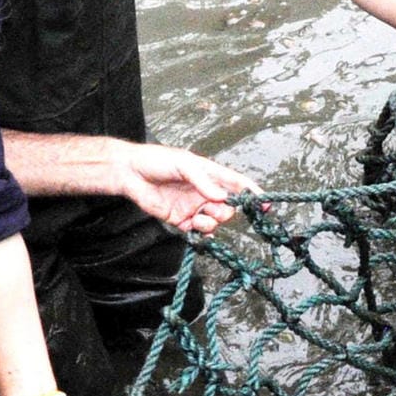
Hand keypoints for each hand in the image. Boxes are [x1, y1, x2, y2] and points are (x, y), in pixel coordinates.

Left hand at [118, 142, 261, 233]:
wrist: (130, 173)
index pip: (236, 184)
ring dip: (211, 223)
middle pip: (228, 208)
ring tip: (197, 218)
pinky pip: (199, 232)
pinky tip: (196, 229)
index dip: (252, 193)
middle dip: (225, 211)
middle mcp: (205, 192)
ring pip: (215, 221)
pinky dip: (202, 234)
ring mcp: (194, 207)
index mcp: (209, 175)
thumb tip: (222, 197)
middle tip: (214, 208)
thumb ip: (204, 181)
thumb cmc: (157, 161)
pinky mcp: (181, 220)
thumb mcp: (184, 164)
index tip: (265, 203)